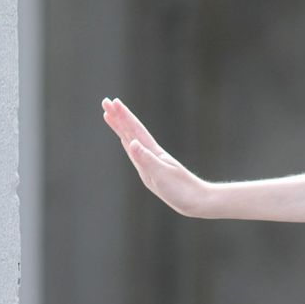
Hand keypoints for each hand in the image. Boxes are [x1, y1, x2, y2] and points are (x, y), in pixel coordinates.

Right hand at [101, 97, 208, 216]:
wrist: (199, 202)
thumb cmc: (182, 191)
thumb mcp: (162, 176)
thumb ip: (146, 159)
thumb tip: (132, 142)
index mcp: (153, 153)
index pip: (135, 130)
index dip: (123, 116)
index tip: (112, 102)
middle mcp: (152, 155)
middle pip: (132, 132)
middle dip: (118, 117)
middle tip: (105, 101)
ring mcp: (152, 163)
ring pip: (133, 140)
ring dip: (122, 128)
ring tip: (110, 116)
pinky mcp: (154, 172)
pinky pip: (137, 154)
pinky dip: (130, 145)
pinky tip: (129, 142)